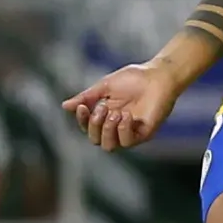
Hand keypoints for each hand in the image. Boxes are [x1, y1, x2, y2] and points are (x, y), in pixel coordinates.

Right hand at [63, 61, 180, 151]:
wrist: (158, 76)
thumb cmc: (134, 79)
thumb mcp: (105, 87)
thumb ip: (86, 97)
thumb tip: (65, 106)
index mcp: (105, 115)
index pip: (87, 127)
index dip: (82, 120)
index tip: (83, 107)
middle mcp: (115, 127)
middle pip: (95, 140)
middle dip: (94, 125)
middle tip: (103, 108)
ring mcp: (129, 132)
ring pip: (109, 146)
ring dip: (107, 130)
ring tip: (115, 113)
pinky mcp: (143, 134)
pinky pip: (127, 142)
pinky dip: (123, 129)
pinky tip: (126, 115)